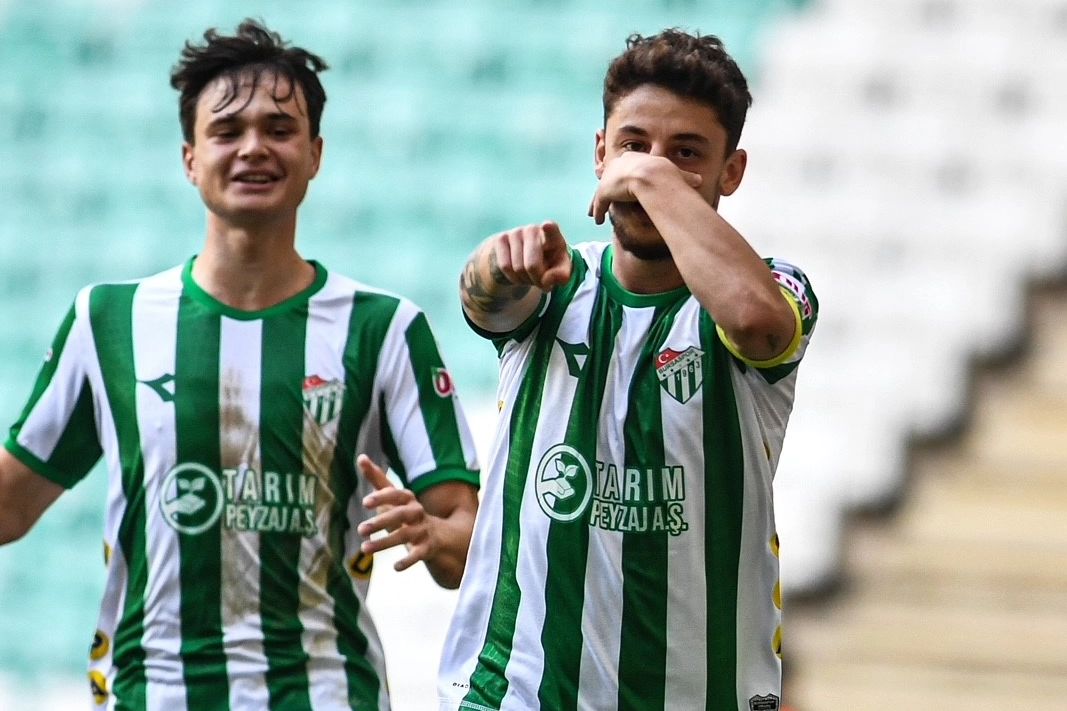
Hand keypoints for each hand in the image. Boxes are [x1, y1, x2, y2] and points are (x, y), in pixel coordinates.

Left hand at [356, 454, 433, 572]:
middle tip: (361, 529)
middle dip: (380, 522)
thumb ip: (377, 478)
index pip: (396, 494)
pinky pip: (418, 555)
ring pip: (404, 536)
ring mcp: (422, 530)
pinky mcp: (426, 548)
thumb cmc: (406, 512)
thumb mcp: (393, 496)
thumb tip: (361, 457)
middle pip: (399, 515)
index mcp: (408, 499)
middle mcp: (416, 513)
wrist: (437, 534)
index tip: (366, 502)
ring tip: (364, 549)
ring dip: (384, 543)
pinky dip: (408, 561)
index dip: (382, 497)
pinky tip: (395, 568)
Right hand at [487, 220, 571, 290]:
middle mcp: (533, 230)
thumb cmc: (548, 263)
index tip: (547, 226)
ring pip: (517, 268)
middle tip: (539, 281)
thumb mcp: (560, 270)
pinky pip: (505, 266)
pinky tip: (517, 272)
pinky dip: (512, 277)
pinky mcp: (501, 238)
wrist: (526, 258)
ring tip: (529, 275)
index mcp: (553, 236)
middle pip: (532, 266)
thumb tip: (547, 280)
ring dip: (523, 280)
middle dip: (535, 280)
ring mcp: (516, 232)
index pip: (551, 230)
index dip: (549, 228)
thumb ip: (560, 276)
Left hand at [588, 152, 701, 224]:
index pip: (626, 168)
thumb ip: (685, 178)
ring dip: (597, 203)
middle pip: (609, 178)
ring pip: (601, 192)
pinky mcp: (604, 190)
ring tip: (594, 213)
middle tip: (605, 196)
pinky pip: (599, 202)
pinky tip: (597, 220)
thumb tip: (700, 181)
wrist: (651, 176)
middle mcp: (618, 166)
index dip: (625, 176)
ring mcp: (610, 178)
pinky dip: (597, 211)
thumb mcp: (676, 175)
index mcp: (634, 159)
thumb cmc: (665, 175)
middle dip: (607, 187)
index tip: (624, 184)